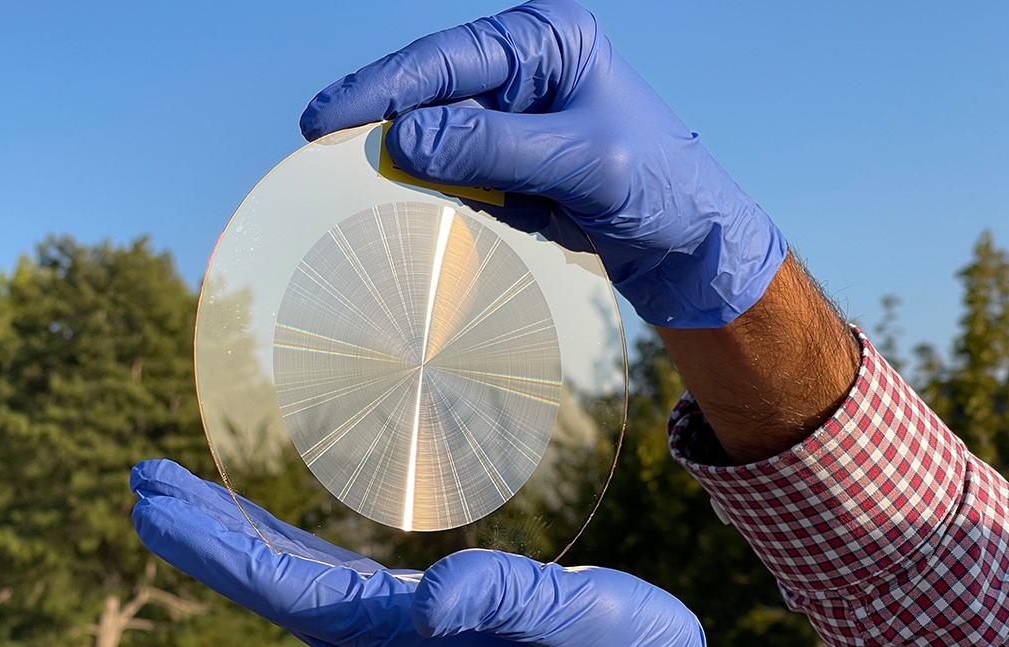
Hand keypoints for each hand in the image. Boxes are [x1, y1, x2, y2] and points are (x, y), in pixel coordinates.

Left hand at [132, 459, 724, 646]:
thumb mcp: (599, 631)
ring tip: (176, 494)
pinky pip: (338, 583)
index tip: (149, 502)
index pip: (292, 589)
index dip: (217, 545)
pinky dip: (291, 549)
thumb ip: (518, 605)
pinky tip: (268, 530)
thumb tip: (431, 596)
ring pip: (298, 580)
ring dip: (237, 535)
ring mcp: (405, 635)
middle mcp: (392, 644)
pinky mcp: (429, 626)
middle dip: (206, 535)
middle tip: (141, 485)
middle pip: (276, 583)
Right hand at [299, 0, 785, 328]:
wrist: (687, 243)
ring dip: (410, 164)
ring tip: (380, 188)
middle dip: (383, 123)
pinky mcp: (508, 157)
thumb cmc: (658, 184)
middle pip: (430, 89)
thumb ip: (493, 148)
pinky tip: (425, 205)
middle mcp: (524, 68)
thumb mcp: (581, 163)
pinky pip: (454, 170)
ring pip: (434, 134)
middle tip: (320, 150)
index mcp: (548, 42)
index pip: (446, 58)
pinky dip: (435, 190)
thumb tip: (403, 142)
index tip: (323, 119)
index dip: (380, 88)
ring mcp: (513, 114)